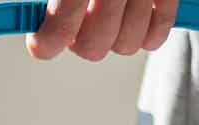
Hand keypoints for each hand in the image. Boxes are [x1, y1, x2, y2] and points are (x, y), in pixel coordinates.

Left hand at [27, 0, 178, 60]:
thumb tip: (40, 31)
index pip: (61, 24)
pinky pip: (159, 33)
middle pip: (94, 46)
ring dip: (113, 36)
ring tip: (109, 12)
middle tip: (80, 23)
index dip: (48, 41)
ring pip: (126, 45)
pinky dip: (147, 34)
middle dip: (83, 42)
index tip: (43, 43)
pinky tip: (133, 19)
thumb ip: (51, 4)